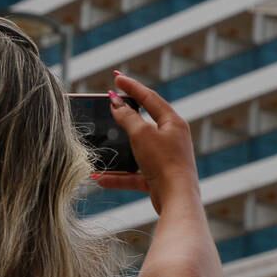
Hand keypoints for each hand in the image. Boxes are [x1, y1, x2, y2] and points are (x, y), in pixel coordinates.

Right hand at [92, 71, 199, 214]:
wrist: (177, 199)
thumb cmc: (163, 162)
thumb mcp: (142, 134)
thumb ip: (128, 117)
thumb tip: (117, 103)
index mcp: (173, 122)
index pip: (149, 97)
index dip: (131, 86)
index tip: (116, 77)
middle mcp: (172, 138)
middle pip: (144, 121)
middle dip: (124, 115)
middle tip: (108, 102)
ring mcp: (165, 158)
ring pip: (136, 149)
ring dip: (117, 149)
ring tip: (101, 142)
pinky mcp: (158, 177)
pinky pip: (134, 173)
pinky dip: (118, 175)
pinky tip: (100, 178)